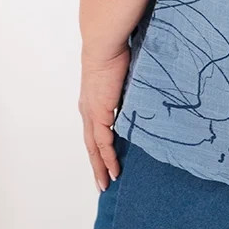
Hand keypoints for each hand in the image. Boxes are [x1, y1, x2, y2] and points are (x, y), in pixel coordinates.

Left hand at [78, 44, 130, 192]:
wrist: (104, 44)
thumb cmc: (115, 52)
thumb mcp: (122, 77)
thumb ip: (127, 90)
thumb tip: (140, 96)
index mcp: (92, 101)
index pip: (94, 131)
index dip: (98, 148)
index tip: (104, 162)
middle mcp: (88, 110)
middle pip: (90, 145)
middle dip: (96, 165)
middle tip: (102, 183)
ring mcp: (92, 113)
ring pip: (94, 147)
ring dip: (100, 167)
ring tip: (107, 183)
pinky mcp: (99, 113)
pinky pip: (103, 142)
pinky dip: (108, 157)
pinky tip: (114, 169)